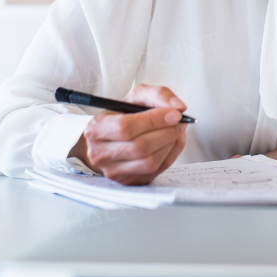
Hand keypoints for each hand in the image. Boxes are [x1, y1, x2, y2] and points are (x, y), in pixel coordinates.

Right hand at [69, 85, 187, 184]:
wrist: (111, 138)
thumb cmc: (123, 116)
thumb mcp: (136, 97)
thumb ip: (158, 95)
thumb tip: (178, 107)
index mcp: (97, 128)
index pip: (126, 127)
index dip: (154, 121)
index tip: (174, 114)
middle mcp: (100, 153)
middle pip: (140, 147)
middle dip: (166, 133)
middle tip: (179, 122)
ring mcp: (113, 171)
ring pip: (150, 162)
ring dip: (170, 145)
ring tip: (176, 131)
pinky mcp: (128, 181)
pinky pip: (155, 171)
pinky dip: (170, 155)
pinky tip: (171, 143)